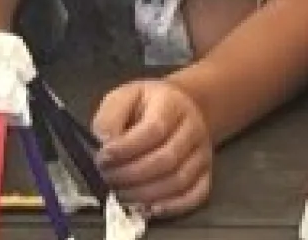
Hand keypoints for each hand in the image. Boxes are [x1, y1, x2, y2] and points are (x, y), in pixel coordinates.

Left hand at [94, 79, 216, 216]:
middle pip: (166, 159)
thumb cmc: (144, 107)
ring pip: (179, 181)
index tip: (101, 158)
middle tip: (105, 179)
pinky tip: (149, 210)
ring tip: (119, 195)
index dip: (126, 149)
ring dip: (144, 194)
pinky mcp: (206, 173)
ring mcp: (202, 152)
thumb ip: (110, 118)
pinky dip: (173, 207)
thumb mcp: (123, 98)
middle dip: (129, 175)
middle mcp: (193, 128)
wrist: (179, 108)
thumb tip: (103, 143)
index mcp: (172, 104)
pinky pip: (197, 195)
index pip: (154, 129)